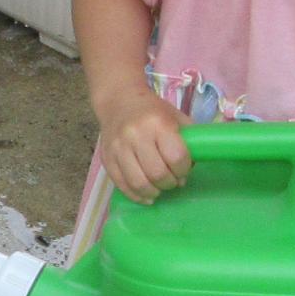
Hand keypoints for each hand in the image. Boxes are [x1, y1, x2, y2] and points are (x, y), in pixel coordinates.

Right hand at [96, 86, 189, 202]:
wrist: (119, 100)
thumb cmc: (152, 111)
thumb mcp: (176, 117)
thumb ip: (187, 141)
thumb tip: (188, 171)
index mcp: (158, 123)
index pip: (176, 157)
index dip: (183, 170)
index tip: (183, 171)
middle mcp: (136, 135)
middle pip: (157, 173)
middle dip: (169, 183)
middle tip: (172, 181)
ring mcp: (118, 148)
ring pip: (138, 183)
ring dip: (153, 192)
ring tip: (159, 189)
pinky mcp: (107, 158)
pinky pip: (121, 184)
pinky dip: (136, 195)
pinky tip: (145, 195)